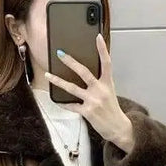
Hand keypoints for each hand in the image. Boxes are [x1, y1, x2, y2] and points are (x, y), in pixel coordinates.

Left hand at [45, 33, 132, 147]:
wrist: (117, 128)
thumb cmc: (112, 109)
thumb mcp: (109, 92)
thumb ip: (99, 82)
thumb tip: (84, 74)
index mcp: (107, 83)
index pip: (106, 63)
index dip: (102, 49)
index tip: (97, 37)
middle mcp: (100, 90)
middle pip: (84, 72)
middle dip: (70, 62)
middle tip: (60, 53)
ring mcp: (93, 101)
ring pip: (72, 88)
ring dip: (58, 81)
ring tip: (48, 75)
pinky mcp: (87, 112)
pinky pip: (71, 106)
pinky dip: (63, 103)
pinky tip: (56, 100)